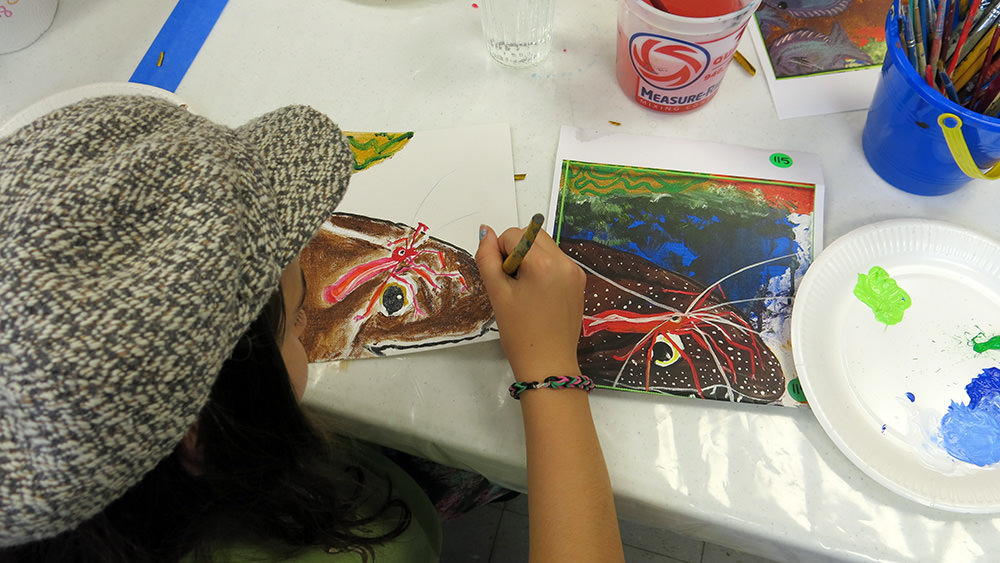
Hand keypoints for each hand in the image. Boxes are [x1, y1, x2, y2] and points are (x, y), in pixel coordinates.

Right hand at [475, 224, 585, 381]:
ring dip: (530, 258)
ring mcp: (575, 272)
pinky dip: (543, 268)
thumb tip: (485, 231)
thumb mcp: (497, 294)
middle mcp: (564, 262)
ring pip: (545, 246)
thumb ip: (487, 258)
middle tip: (512, 282)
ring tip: (525, 290)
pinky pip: (556, 261)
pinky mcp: (579, 281)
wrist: (548, 364)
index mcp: (544, 263)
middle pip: (532, 234)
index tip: (502, 279)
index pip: (513, 234)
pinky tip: (538, 294)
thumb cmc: (521, 334)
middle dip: (516, 251)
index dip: (499, 253)